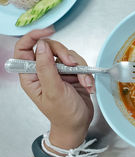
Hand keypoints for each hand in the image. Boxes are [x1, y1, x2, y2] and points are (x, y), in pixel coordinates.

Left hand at [14, 27, 95, 149]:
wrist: (79, 125)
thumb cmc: (63, 114)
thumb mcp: (53, 91)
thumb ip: (46, 67)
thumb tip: (41, 45)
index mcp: (31, 75)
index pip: (24, 48)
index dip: (34, 36)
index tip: (48, 31)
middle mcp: (43, 71)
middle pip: (50, 47)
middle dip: (64, 55)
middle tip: (72, 65)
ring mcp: (59, 72)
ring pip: (67, 54)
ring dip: (79, 67)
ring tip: (84, 81)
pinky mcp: (72, 73)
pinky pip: (79, 63)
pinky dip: (86, 73)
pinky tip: (87, 85)